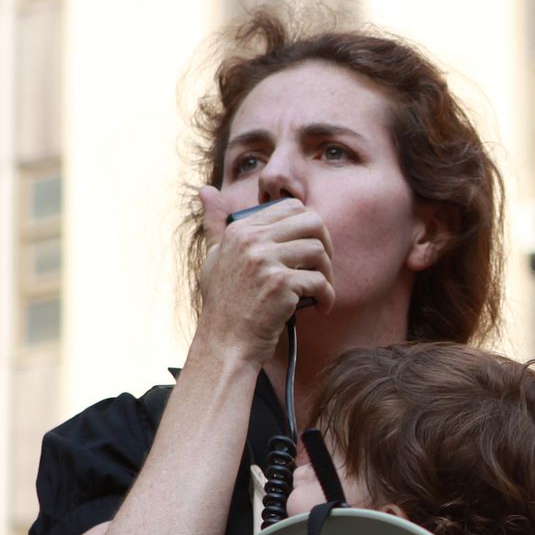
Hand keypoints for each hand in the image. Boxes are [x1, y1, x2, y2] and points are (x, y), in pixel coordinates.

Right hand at [194, 188, 336, 364]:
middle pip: (313, 222)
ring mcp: (265, 261)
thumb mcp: (213, 257)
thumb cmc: (223, 303)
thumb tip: (207, 190)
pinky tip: (321, 307)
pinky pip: (320, 281)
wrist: (225, 343)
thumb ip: (215, 223)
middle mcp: (251, 240)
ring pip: (319, 251)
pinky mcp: (280, 284)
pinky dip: (328, 297)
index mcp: (240, 229)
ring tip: (319, 290)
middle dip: (326, 244)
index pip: (291, 207)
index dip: (309, 227)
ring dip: (327, 273)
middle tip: (322, 267)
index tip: (309, 249)